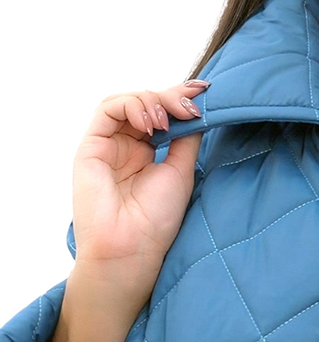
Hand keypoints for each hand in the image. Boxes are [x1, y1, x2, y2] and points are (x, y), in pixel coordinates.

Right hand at [71, 81, 206, 301]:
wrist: (132, 248)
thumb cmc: (157, 217)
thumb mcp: (182, 168)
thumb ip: (186, 137)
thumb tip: (198, 107)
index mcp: (147, 150)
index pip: (163, 111)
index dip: (182, 98)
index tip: (205, 93)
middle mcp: (126, 144)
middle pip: (147, 102)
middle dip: (172, 97)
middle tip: (191, 106)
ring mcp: (108, 144)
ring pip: (127, 101)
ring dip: (153, 101)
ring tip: (169, 120)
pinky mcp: (91, 146)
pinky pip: (108, 109)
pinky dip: (133, 106)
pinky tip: (152, 124)